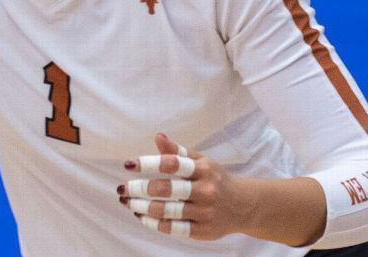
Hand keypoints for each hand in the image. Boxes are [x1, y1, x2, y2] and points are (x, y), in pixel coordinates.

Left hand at [116, 133, 253, 240]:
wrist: (244, 206)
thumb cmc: (215, 179)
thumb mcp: (200, 161)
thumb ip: (177, 151)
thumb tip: (157, 136)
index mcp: (204, 169)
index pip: (173, 164)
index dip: (148, 163)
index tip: (128, 164)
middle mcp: (206, 190)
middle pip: (168, 190)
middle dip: (140, 189)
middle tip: (123, 188)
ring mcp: (205, 212)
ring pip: (168, 211)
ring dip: (142, 207)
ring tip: (127, 202)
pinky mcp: (203, 231)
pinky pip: (174, 228)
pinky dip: (154, 223)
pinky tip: (142, 217)